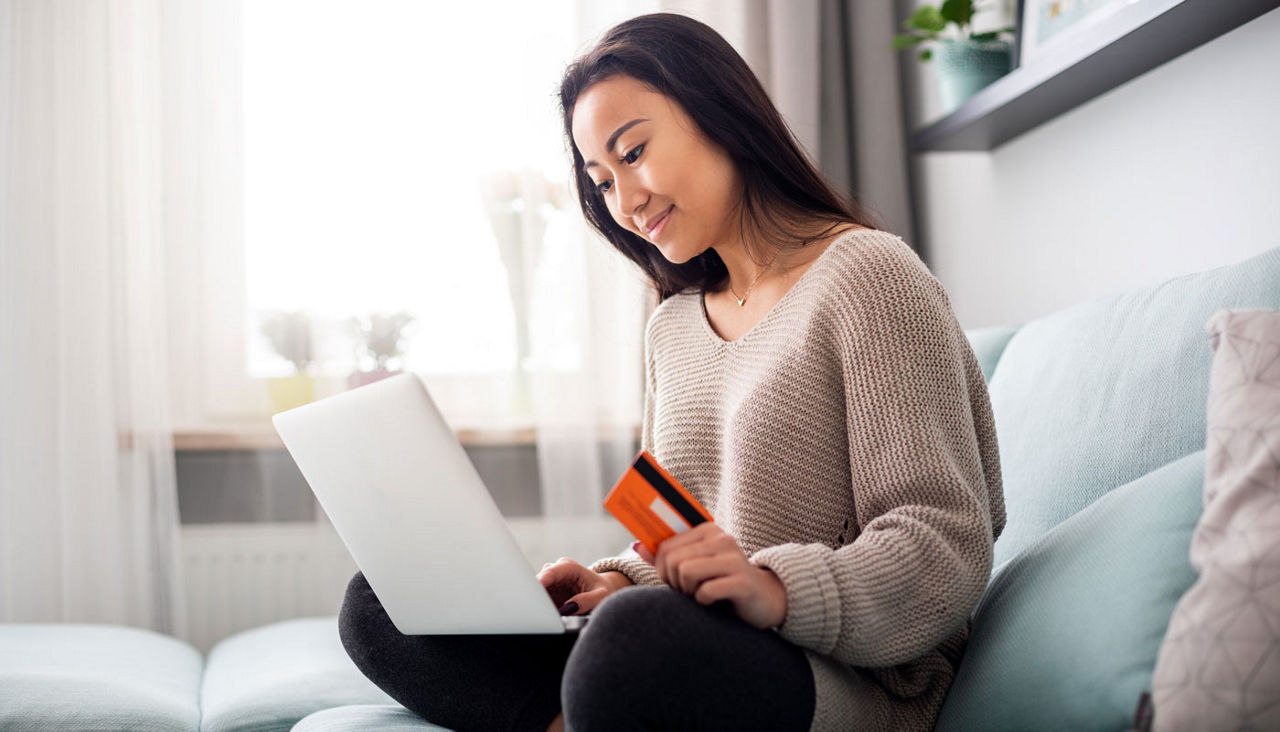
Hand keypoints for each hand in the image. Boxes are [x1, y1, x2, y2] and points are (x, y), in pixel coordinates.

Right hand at [536, 557, 630, 615]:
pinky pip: (539, 602)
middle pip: (538, 583)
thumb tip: (568, 608)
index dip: (539, 582)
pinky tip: (549, 618)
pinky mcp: (547, 594)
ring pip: (536, 593)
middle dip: (536, 597)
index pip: (549, 572)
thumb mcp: (601, 596)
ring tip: (549, 619)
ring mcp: (550, 582)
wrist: (603, 591)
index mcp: (569, 567)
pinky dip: (542, 610)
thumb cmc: (604, 591)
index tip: (532, 595)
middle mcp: (556, 572)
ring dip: (539, 605)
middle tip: (538, 614)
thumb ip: (586, 601)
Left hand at [635, 523, 787, 629]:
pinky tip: (715, 601)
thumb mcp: (695, 565)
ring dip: (688, 591)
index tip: (673, 580)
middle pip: (673, 560)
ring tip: (701, 594)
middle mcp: (722, 540)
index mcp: (708, 531)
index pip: (666, 546)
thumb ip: (667, 556)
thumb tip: (638, 546)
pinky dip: (704, 601)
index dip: (662, 568)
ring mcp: (734, 560)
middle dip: (674, 582)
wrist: (764, 599)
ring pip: (685, 572)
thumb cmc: (722, 582)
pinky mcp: (742, 582)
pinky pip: (705, 591)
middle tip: (688, 590)